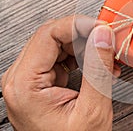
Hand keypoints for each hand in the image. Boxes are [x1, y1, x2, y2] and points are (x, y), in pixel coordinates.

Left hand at [1, 15, 119, 130]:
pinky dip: (82, 57)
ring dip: (86, 46)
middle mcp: (21, 78)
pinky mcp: (41, 82)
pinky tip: (99, 66)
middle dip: (85, 35)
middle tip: (109, 40)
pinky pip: (61, 57)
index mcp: (25, 84)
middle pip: (52, 36)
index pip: (49, 34)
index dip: (79, 25)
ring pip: (58, 44)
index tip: (103, 27)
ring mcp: (30, 79)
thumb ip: (97, 69)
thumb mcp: (92, 110)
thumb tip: (102, 35)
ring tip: (108, 59)